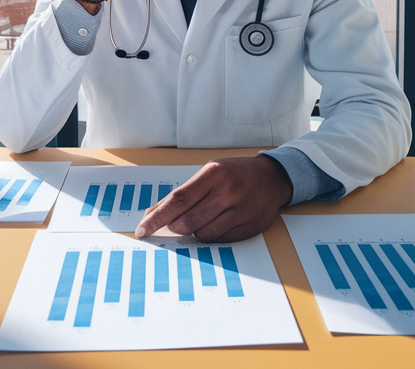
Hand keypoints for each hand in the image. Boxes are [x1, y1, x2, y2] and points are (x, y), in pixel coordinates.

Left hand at [134, 156, 293, 241]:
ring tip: (202, 218)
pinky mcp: (249, 227)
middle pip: (188, 221)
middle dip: (174, 227)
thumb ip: (182, 194)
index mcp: (214, 173)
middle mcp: (228, 191)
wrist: (271, 178)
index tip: (142, 229)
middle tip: (173, 225)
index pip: (178, 200)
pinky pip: (219, 241)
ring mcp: (240, 211)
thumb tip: (152, 215)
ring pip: (203, 234)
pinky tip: (216, 223)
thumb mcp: (208, 174)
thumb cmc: (234, 174)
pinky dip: (211, 236)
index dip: (157, 217)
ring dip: (194, 232)